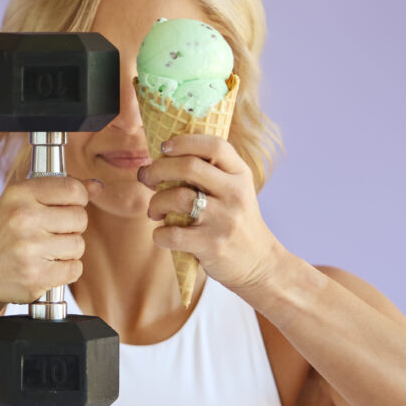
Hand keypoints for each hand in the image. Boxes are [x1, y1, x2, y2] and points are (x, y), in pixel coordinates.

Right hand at [0, 176, 102, 308]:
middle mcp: (22, 218)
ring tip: (46, 251)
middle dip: (72, 228)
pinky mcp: (35, 276)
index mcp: (19, 194)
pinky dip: (66, 271)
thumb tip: (97, 186)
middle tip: (51, 234)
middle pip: (80, 218)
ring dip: (68, 251)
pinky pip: (74, 269)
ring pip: (78, 245)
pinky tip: (47, 267)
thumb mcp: (22, 203)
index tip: (68, 207)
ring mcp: (28, 248)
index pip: (72, 188)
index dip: (78, 199)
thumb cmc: (4, 235)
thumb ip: (60, 191)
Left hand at [137, 134, 283, 296]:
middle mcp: (235, 193)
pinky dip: (159, 234)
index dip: (184, 142)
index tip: (164, 147)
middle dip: (158, 169)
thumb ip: (211, 172)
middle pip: (189, 167)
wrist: (259, 263)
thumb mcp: (235, 190)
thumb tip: (164, 157)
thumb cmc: (237, 222)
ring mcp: (224, 219)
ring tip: (154, 211)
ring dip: (155, 203)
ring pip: (177, 198)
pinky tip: (162, 235)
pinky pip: (173, 234)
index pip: (215, 146)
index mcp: (240, 174)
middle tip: (146, 177)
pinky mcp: (212, 245)